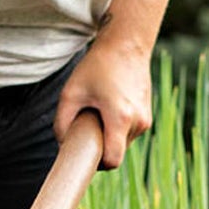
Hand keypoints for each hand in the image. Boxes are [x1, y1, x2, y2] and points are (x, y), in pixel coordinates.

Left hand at [53, 38, 152, 169]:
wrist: (127, 44)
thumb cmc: (97, 66)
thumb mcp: (70, 93)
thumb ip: (61, 124)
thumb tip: (63, 146)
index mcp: (120, 118)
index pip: (112, 161)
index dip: (98, 165)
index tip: (86, 156)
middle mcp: (138, 122)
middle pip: (116, 152)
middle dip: (101, 146)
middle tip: (86, 127)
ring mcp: (145, 119)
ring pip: (123, 143)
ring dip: (109, 136)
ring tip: (99, 113)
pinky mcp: (147, 115)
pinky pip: (129, 133)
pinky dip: (117, 128)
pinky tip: (109, 109)